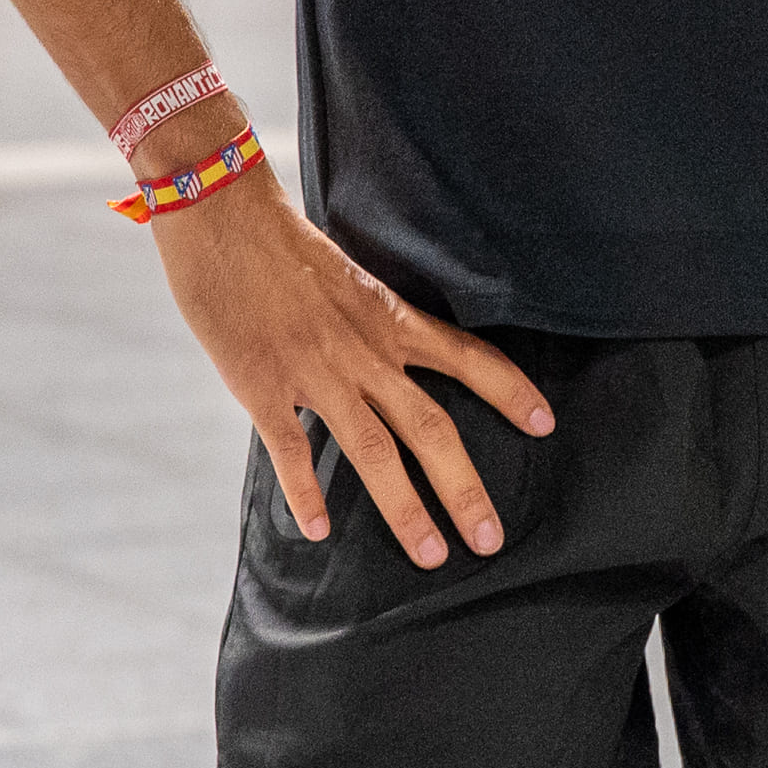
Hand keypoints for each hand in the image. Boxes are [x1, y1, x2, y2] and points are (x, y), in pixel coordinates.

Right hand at [148, 163, 553, 569]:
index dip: (509, 390)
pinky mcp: (263, 386)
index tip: (545, 423)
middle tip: (490, 540)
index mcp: (387, 318)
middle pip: (430, 427)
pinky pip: (293, 450)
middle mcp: (363, 351)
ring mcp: (315, 371)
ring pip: (373, 452)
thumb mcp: (344, 276)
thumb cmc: (279, 239)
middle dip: (464, 488)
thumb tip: (382, 359)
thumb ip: (366, 321)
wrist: (222, 213)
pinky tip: (318, 529)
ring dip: (405, 509)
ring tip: (429, 554)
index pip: (467, 356)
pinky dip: (306, 495)